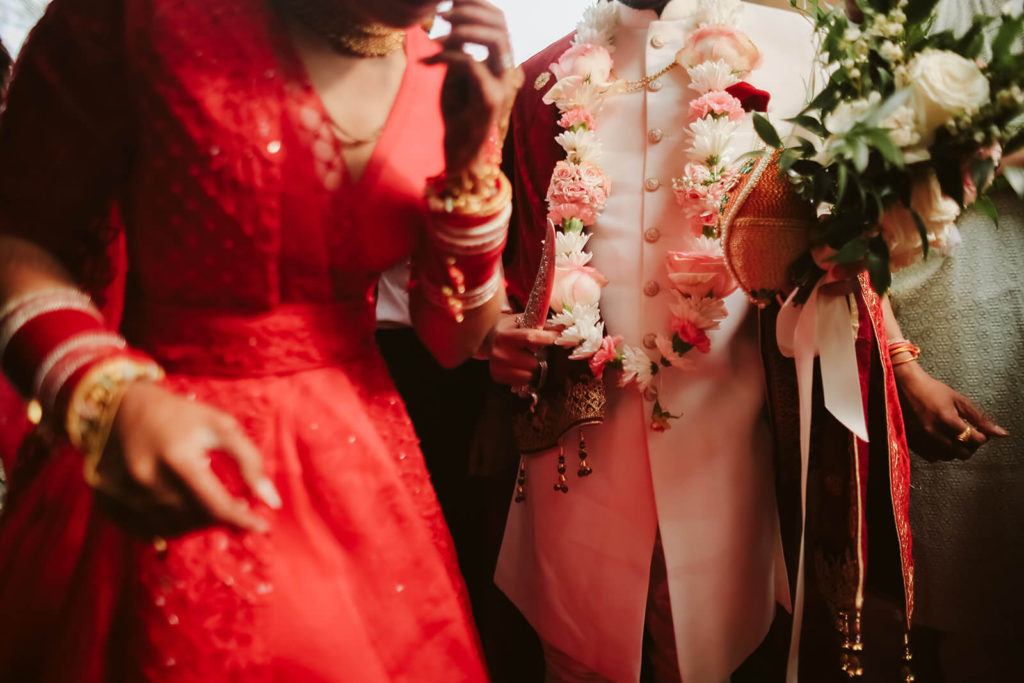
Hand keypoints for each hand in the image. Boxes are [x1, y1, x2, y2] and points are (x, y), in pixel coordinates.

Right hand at [94, 382, 280, 533]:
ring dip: (197, 523)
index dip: (243, 520)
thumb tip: (271, 500)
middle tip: (234, 505)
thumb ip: (249, 461)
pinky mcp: (107, 503)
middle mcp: (147, 479)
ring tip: (206, 502)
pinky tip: (181, 509)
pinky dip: (170, 527)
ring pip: (174, 529)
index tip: (262, 526)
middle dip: (221, 516)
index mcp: (177, 457)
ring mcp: (123, 494)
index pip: (217, 505)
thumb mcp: (220, 426)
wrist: (119, 406)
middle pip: (196, 518)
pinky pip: (147, 532)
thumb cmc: (179, 416)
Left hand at [424, 0, 522, 176]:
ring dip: (464, 28)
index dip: (477, 3)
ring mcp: (502, 85)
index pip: (498, 20)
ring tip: (438, 34)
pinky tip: (427, 60)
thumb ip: (457, 46)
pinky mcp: (490, 100)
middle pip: (500, 23)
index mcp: (500, 61)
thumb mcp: (454, 71)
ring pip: (496, 39)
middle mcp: (506, 71)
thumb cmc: (457, 112)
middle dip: (469, 10)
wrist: (459, 151)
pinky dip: (448, 57)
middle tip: (440, 13)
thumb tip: (451, 15)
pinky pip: (473, 65)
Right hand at [482, 313, 558, 385]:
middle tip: (533, 351)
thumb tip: (562, 329)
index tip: (558, 337)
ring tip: (525, 358)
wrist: (488, 339)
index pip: (530, 338)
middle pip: (532, 362)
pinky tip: (519, 366)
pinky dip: (524, 375)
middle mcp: (499, 352)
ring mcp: (497, 366)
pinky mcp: (497, 376)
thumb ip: (541, 325)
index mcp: (504, 335)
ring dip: (531, 367)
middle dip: (537, 356)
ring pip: (528, 375)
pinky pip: (521, 382)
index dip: (547, 338)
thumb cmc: (509, 329)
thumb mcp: (522, 321)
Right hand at [893, 361, 1008, 460]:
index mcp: (947, 419)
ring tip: (955, 438)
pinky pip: (932, 457)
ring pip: (948, 457)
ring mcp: (922, 439)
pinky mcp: (912, 442)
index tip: (980, 431)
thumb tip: (1001, 433)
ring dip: (956, 450)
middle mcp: (934, 432)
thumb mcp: (958, 400)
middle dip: (971, 446)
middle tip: (970, 436)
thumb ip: (980, 418)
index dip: (982, 437)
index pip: (974, 440)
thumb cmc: (932, 390)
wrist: (903, 387)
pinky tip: (941, 441)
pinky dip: (940, 452)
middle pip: (963, 453)